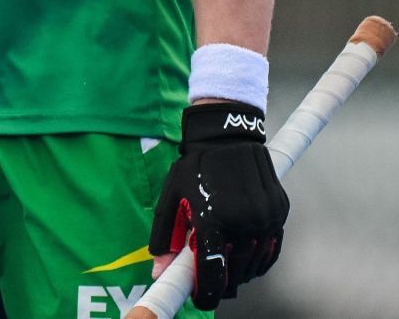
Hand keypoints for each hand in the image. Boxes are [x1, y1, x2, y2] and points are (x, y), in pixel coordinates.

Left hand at [147, 102, 288, 307]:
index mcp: (214, 218)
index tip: (200, 300)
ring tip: (225, 265)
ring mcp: (266, 218)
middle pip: (236, 272)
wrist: (228, 137)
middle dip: (222, 282)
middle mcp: (244, 222)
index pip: (213, 271)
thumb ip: (165, 236)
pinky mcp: (280, 212)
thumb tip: (159, 271)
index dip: (206, 292)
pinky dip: (259, 258)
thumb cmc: (194, 167)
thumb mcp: (171, 198)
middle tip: (209, 281)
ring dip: (240, 271)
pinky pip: (272, 248)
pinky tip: (245, 256)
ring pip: (256, 263)